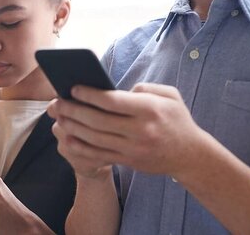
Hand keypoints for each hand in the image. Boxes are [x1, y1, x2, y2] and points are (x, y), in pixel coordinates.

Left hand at [49, 83, 209, 176]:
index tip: (73, 88)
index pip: (112, 101)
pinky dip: (81, 146)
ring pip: (95, 138)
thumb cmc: (176, 119)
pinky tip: (68, 138)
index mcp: (149, 109)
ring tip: (60, 117)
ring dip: (73, 128)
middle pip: (98, 120)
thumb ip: (144, 88)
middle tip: (58, 102)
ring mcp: (133, 148)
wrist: (191, 155)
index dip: (89, 94)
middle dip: (74, 110)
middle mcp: (140, 130)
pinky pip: (99, 154)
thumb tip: (117, 89)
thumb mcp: (169, 96)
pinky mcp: (128, 161)